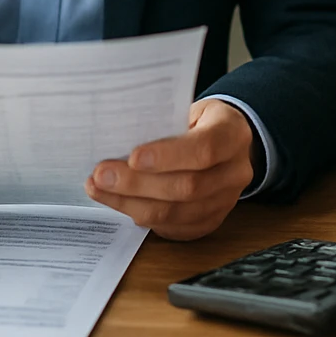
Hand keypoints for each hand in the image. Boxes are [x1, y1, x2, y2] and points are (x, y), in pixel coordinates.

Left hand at [85, 98, 255, 239]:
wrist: (225, 143)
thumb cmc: (199, 122)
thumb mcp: (188, 109)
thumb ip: (163, 124)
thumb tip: (117, 139)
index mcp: (233, 134)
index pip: (205, 149)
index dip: (168, 156)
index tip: (132, 157)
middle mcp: (236, 171)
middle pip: (188, 187)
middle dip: (138, 183)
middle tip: (102, 175)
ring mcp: (226, 201)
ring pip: (176, 212)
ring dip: (131, 203)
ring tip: (99, 189)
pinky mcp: (210, 221)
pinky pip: (172, 227)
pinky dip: (140, 215)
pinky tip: (118, 201)